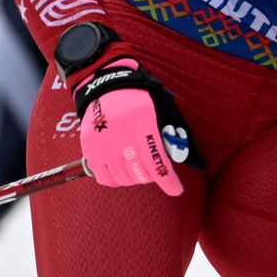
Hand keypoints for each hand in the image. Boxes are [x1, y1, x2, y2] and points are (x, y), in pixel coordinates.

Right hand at [72, 59, 203, 195]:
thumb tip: (186, 159)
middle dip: (152, 177)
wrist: (106, 86)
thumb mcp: (160, 110)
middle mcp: (122, 136)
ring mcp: (103, 144)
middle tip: (155, 171)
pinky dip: (116, 180)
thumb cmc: (139, 100)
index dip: (169, 181)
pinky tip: (122, 173)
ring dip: (135, 178)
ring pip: (124, 178)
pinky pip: (104, 177)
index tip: (176, 190)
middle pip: (141, 173)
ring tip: (138, 168)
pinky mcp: (90, 149)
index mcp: (143, 124)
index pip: (157, 162)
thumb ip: (171, 135)